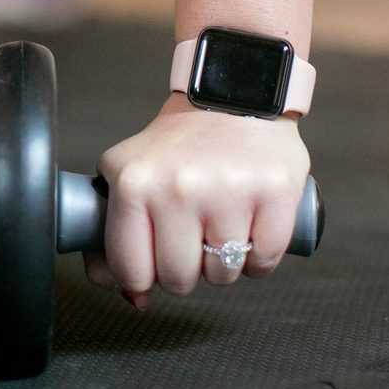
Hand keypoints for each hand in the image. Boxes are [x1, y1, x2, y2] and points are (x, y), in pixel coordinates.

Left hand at [84, 93, 309, 309]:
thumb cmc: (180, 143)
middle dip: (186, 272)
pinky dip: (260, 258)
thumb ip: (114, 231)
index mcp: (134, 184)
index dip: (142, 279)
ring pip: (224, 275)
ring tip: (222, 226)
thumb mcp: (128, 173)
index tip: (153, 262)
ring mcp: (229, 190)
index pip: (132, 271)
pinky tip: (251, 229)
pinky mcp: (275, 191)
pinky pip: (264, 262)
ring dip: (225, 264)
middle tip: (191, 240)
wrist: (233, 95)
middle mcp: (178, 188)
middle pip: (179, 280)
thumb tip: (127, 294)